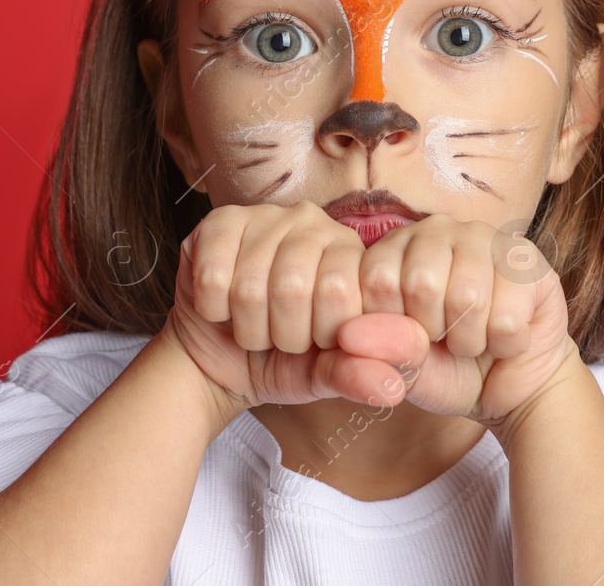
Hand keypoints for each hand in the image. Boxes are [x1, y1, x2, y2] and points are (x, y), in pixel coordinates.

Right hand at [168, 201, 430, 412]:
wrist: (220, 360)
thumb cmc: (283, 361)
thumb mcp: (324, 376)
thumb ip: (358, 377)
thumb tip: (390, 388)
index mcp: (353, 255)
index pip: (341, 293)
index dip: (322, 334)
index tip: (318, 342)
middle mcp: (314, 223)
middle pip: (293, 287)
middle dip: (282, 333)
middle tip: (281, 337)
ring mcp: (266, 216)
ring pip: (249, 286)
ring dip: (247, 326)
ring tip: (254, 325)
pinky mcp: (219, 221)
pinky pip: (213, 277)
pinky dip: (214, 310)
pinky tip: (223, 307)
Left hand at [333, 214, 576, 426]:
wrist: (509, 385)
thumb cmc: (447, 370)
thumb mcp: (401, 369)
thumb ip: (372, 352)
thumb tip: (347, 336)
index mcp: (393, 249)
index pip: (376, 280)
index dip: (394, 326)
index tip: (408, 339)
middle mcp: (436, 230)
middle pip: (422, 283)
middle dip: (435, 332)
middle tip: (446, 339)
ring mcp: (484, 237)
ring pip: (468, 297)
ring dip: (472, 340)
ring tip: (475, 340)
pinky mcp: (526, 258)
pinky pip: (509, 314)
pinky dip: (506, 344)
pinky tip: (506, 338)